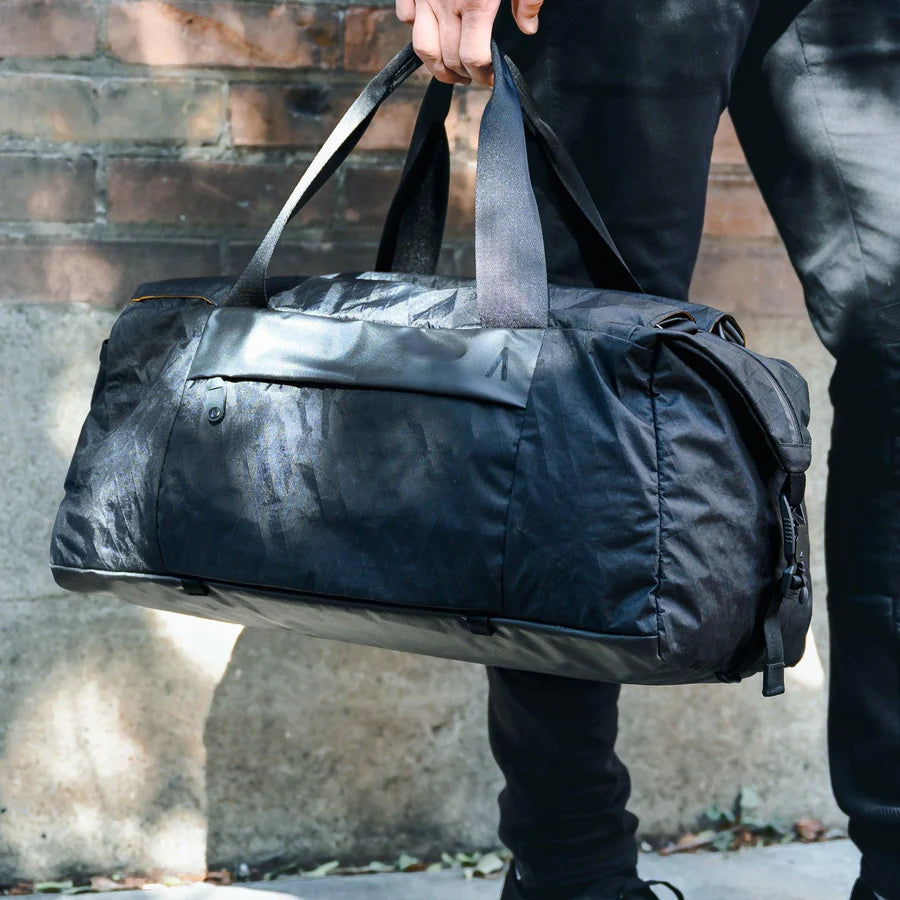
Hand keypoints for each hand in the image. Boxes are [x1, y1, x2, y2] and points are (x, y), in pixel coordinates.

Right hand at [395, 0, 542, 86]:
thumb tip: (529, 28)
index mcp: (477, 4)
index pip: (473, 59)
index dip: (483, 75)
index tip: (491, 78)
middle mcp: (446, 4)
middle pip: (449, 59)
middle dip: (463, 75)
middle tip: (474, 77)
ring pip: (422, 46)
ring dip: (436, 65)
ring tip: (450, 69)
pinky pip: (405, 14)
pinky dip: (414, 26)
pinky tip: (431, 28)